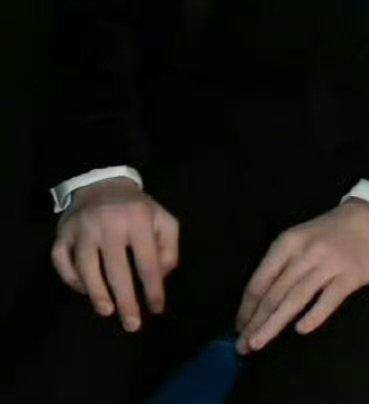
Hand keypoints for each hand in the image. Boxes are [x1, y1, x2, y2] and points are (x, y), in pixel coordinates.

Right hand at [51, 178, 178, 331]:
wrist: (102, 181)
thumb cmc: (136, 208)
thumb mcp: (161, 218)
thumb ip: (168, 245)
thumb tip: (162, 276)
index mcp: (138, 219)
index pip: (147, 261)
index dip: (153, 288)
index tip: (157, 309)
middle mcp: (109, 224)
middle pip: (117, 270)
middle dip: (126, 301)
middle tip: (132, 325)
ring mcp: (83, 229)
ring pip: (86, 268)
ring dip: (97, 294)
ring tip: (107, 311)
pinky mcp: (63, 234)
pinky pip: (62, 262)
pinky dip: (72, 280)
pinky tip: (85, 291)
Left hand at [235, 200, 368, 353]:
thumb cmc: (331, 232)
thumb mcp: (301, 238)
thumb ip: (282, 265)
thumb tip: (258, 302)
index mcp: (288, 242)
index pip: (260, 280)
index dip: (247, 307)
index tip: (238, 328)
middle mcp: (305, 253)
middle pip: (275, 293)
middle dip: (256, 322)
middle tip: (242, 347)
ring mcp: (328, 264)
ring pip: (296, 298)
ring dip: (274, 323)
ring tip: (259, 343)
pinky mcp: (350, 275)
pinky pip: (328, 299)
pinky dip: (314, 315)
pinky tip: (301, 330)